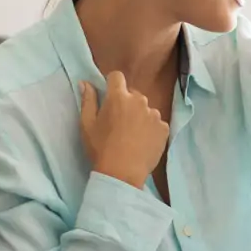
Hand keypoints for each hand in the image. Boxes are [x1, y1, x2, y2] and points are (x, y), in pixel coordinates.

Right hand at [79, 71, 168, 188]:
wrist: (122, 173)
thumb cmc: (101, 148)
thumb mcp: (87, 124)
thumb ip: (88, 100)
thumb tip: (86, 83)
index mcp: (118, 97)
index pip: (117, 76)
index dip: (112, 84)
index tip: (109, 97)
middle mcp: (139, 101)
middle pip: (133, 94)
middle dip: (126, 103)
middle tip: (119, 122)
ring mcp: (154, 114)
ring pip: (146, 109)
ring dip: (140, 116)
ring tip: (132, 135)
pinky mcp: (164, 128)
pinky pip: (157, 123)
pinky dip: (151, 129)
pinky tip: (143, 142)